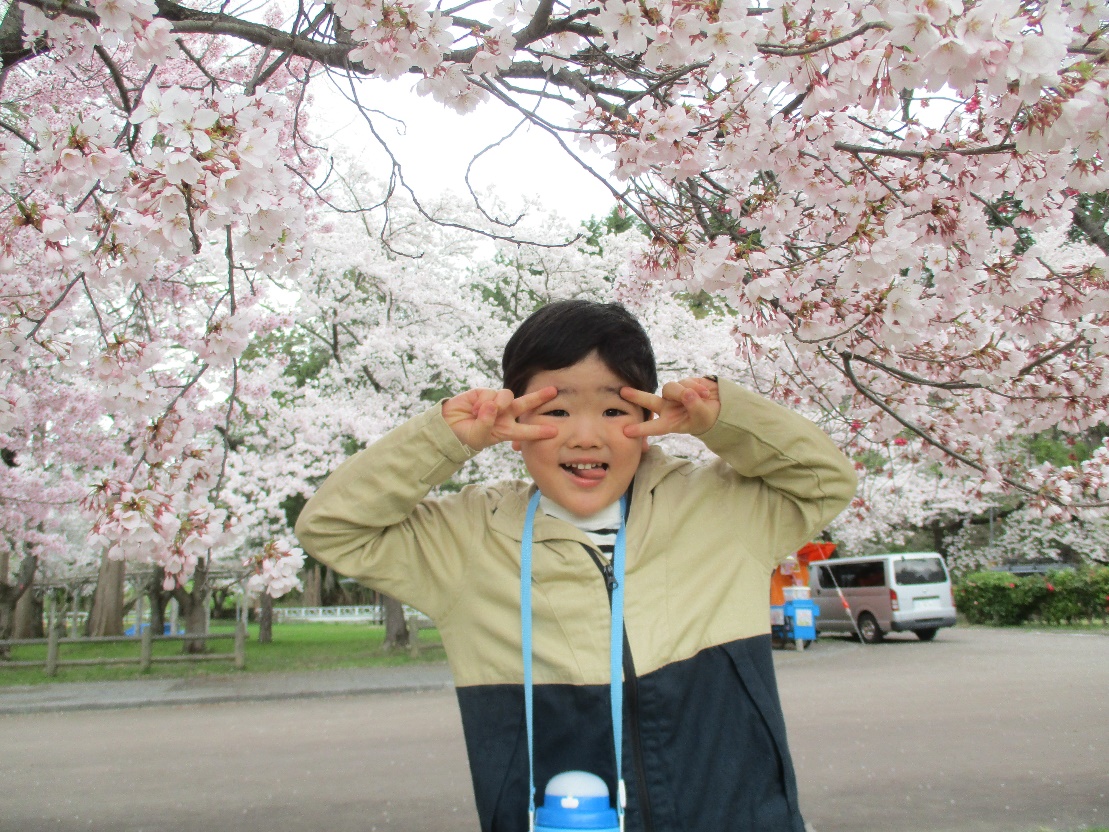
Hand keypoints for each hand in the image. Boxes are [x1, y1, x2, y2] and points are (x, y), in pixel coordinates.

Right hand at [442, 387, 558, 451]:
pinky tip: (474, 409)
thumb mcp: (478, 437)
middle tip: (553, 391)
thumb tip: (493, 405)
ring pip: (507, 396)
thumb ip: (486, 423)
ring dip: (497, 404)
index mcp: (506, 430)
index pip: (525, 431)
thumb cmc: (465, 436)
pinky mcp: (485, 393)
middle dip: (539, 397)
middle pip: (525, 404)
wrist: (448, 426)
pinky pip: (491, 394)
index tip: (554, 431)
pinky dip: (483, 402)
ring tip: (480, 413)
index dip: (539, 431)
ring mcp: (496, 403)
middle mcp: (505, 415)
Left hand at [621, 377, 720, 437]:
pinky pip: (684, 382)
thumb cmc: (707, 417)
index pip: (653, 426)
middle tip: (623, 392)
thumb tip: (686, 393)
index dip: (641, 429)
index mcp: (669, 423)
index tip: (626, 431)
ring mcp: (672, 395)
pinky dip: (696, 386)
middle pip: (649, 401)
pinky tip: (705, 392)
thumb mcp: (702, 417)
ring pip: (670, 388)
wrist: (718, 406)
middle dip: (636, 396)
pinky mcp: (680, 383)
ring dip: (685, 392)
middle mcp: (667, 408)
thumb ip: (694, 407)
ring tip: (703, 397)